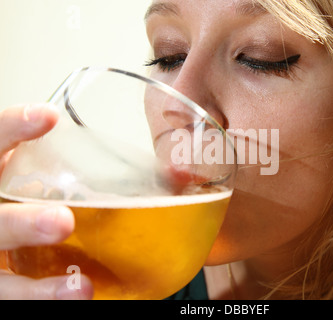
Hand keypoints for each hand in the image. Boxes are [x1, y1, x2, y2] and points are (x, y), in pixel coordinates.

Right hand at [0, 104, 92, 298]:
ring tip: (81, 287)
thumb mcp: (17, 174)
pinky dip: (42, 298)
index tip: (49, 117)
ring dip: (36, 288)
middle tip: (62, 222)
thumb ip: (43, 163)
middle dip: (20, 224)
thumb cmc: (9, 196)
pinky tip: (78, 294)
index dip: (12, 128)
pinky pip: (9, 296)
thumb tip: (112, 147)